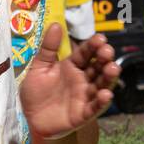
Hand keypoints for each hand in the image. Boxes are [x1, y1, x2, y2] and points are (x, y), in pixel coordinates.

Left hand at [20, 24, 118, 138]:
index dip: (93, 46)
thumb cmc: (36, 92)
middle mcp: (82, 80)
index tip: (100, 38)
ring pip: (101, 84)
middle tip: (106, 51)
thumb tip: (55, 24)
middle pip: (97, 67)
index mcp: (71, 67)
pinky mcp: (84, 113)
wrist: (31, 119)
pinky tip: (106, 94)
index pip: (85, 53)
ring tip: (112, 68)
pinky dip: (102, 101)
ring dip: (108, 77)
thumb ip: (47, 48)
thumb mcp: (38, 67)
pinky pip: (95, 107)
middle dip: (104, 58)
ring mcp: (85, 96)